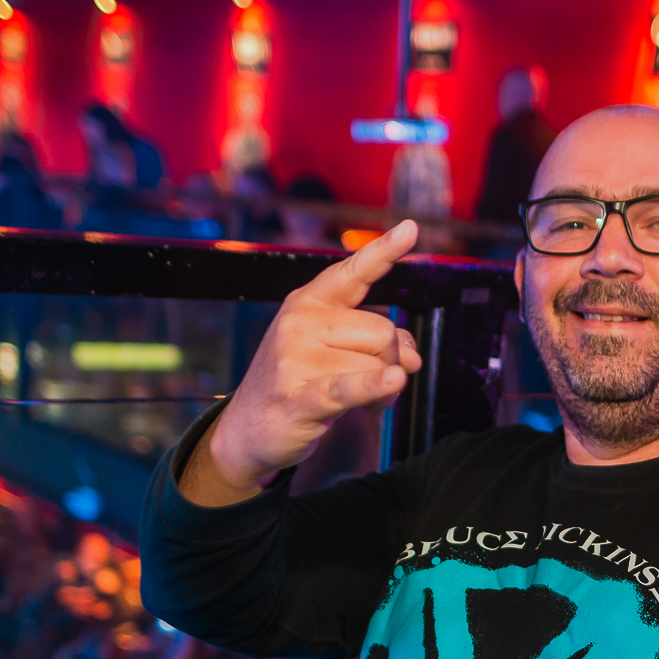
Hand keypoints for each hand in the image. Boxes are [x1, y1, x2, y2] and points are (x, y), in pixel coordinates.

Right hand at [181, 221, 423, 505]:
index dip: (384, 251)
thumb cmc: (296, 383)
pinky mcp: (300, 397)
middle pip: (382, 331)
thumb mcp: (331, 349)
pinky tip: (391, 382)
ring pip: (377, 364)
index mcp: (309, 302)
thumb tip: (410, 357)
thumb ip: (374, 341)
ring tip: (364, 401)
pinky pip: (349, 387)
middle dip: (391, 360)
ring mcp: (296, 359)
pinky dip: (373, 386)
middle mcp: (301, 322)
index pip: (352, 271)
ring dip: (385, 389)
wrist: (247, 429)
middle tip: (376, 382)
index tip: (411, 229)